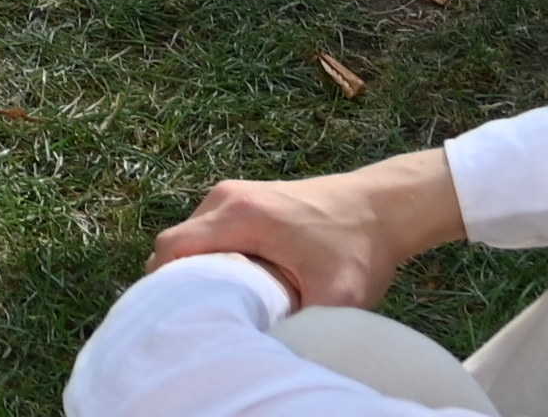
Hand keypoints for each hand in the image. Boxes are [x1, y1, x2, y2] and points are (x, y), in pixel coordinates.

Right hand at [146, 148, 457, 310]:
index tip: (181, 317)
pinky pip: (210, 230)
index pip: (170, 248)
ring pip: (193, 238)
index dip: (164, 286)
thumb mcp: (336, 297)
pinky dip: (214, 257)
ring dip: (200, 270)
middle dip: (182, 282)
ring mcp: (234, 193)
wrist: (383, 207)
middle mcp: (227, 197)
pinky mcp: (246, 198)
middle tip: (207, 316)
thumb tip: (273, 352)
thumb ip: (302, 326)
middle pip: (176, 244)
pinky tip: (241, 281)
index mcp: (238, 215)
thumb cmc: (359, 249)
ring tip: (227, 301)